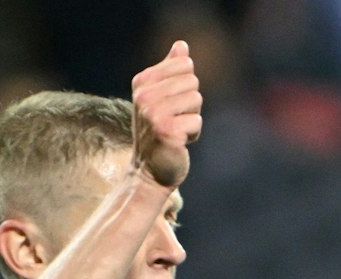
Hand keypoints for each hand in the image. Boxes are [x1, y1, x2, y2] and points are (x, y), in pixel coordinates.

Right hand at [131, 41, 201, 189]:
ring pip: (196, 100)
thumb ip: (171, 70)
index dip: (187, 87)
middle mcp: (144, 95)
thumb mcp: (161, 97)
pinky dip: (193, 133)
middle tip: (175, 120)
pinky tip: (179, 143)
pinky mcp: (166, 131)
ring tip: (176, 131)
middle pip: (193, 82)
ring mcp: (153, 113)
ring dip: (192, 118)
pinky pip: (197, 121)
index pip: (185, 65)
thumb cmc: (159, 132)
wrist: (149, 171)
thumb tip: (182, 45)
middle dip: (191, 103)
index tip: (172, 104)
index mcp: (142, 81)